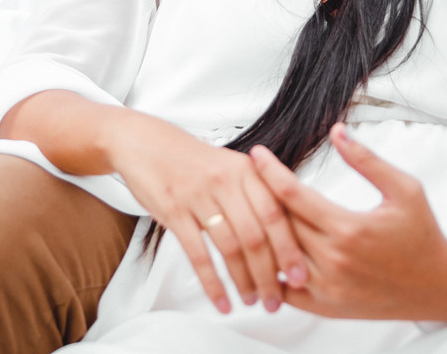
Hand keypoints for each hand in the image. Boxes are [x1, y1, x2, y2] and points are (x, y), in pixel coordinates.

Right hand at [108, 113, 306, 314]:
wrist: (146, 144)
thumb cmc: (193, 161)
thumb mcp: (231, 166)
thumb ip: (259, 192)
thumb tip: (291, 233)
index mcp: (246, 170)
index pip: (276, 215)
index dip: (289, 250)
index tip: (300, 277)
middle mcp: (225, 180)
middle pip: (256, 236)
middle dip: (269, 275)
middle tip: (276, 300)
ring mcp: (198, 195)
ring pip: (229, 248)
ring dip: (243, 282)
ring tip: (251, 301)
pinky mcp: (173, 210)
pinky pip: (198, 254)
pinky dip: (212, 283)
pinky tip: (221, 300)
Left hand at [251, 124, 446, 321]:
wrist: (439, 287)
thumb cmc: (423, 234)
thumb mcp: (405, 189)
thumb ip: (367, 160)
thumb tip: (336, 130)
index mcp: (348, 228)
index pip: (293, 194)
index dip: (269, 170)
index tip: (255, 153)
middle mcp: (333, 260)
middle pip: (278, 223)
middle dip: (258, 196)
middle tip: (243, 176)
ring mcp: (326, 287)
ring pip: (276, 255)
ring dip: (260, 232)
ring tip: (245, 207)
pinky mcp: (325, 307)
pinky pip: (283, 289)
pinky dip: (268, 269)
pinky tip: (259, 250)